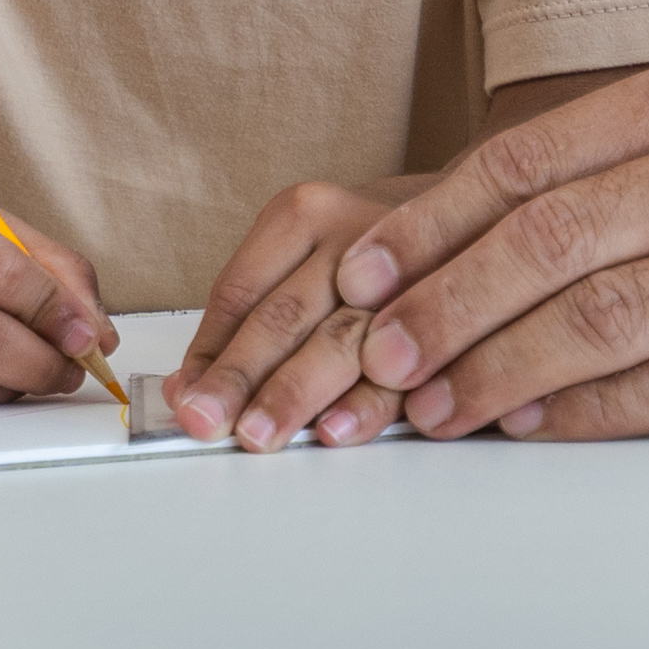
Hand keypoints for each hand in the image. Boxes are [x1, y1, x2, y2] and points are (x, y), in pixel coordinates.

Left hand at [165, 171, 456, 447]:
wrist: (463, 224)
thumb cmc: (360, 257)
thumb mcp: (296, 264)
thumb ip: (243, 323)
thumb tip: (185, 390)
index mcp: (304, 213)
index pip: (240, 292)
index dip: (208, 353)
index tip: (185, 400)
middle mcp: (353, 237)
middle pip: (283, 316)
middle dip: (240, 378)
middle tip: (207, 422)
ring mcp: (406, 276)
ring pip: (338, 341)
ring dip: (295, 395)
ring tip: (259, 435)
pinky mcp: (449, 318)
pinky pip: (404, 368)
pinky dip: (365, 405)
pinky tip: (334, 430)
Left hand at [305, 66, 648, 440]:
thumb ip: (593, 168)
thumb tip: (439, 241)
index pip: (526, 162)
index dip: (429, 224)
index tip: (360, 273)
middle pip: (553, 243)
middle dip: (446, 306)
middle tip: (376, 354)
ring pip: (603, 321)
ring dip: (498, 370)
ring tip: (431, 406)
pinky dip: (584, 412)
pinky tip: (525, 423)